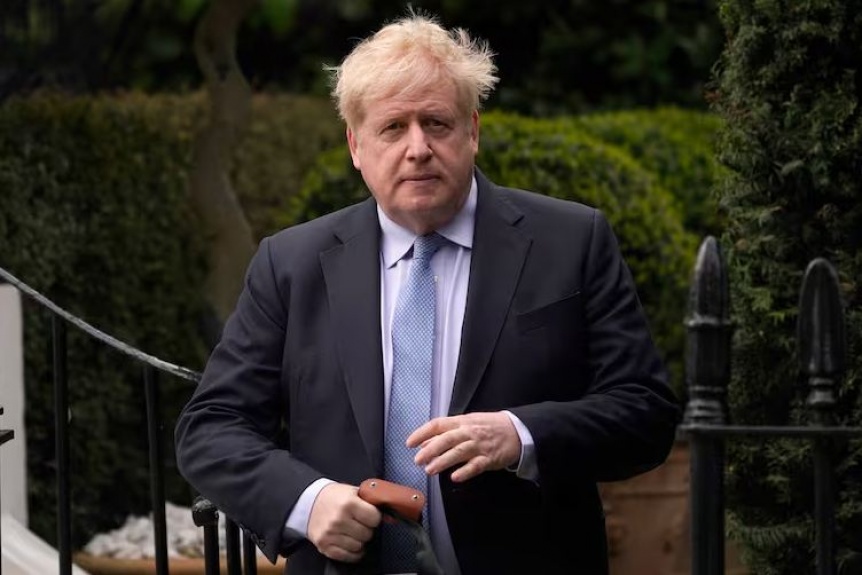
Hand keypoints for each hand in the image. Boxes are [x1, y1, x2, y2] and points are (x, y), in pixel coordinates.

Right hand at [307, 482, 380, 562]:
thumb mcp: (354, 492)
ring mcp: (330, 534)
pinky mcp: (324, 546)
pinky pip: (347, 556)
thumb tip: (391, 518)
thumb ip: (372, 502)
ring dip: (359, 541)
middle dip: (366, 529)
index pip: (374, 518)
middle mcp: (338, 519)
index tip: (369, 515)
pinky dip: (352, 552)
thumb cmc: (335, 497)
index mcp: (348, 503)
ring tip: (353, 531)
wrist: (309, 503)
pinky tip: (350, 542)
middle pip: (367, 534)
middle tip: (360, 523)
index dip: (374, 517)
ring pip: (358, 546)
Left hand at [407, 412, 521, 482]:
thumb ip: (446, 433)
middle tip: (417, 460)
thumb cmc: (488, 427)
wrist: (517, 430)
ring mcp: (479, 445)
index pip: (438, 424)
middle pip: (447, 439)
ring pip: (459, 452)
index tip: (410, 443)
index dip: (422, 433)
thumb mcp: (467, 424)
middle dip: (430, 450)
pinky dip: (465, 471)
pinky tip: (455, 477)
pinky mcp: (490, 458)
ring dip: (443, 461)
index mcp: (461, 422)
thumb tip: (424, 443)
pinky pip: (476, 465)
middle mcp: (469, 432)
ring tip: (430, 470)